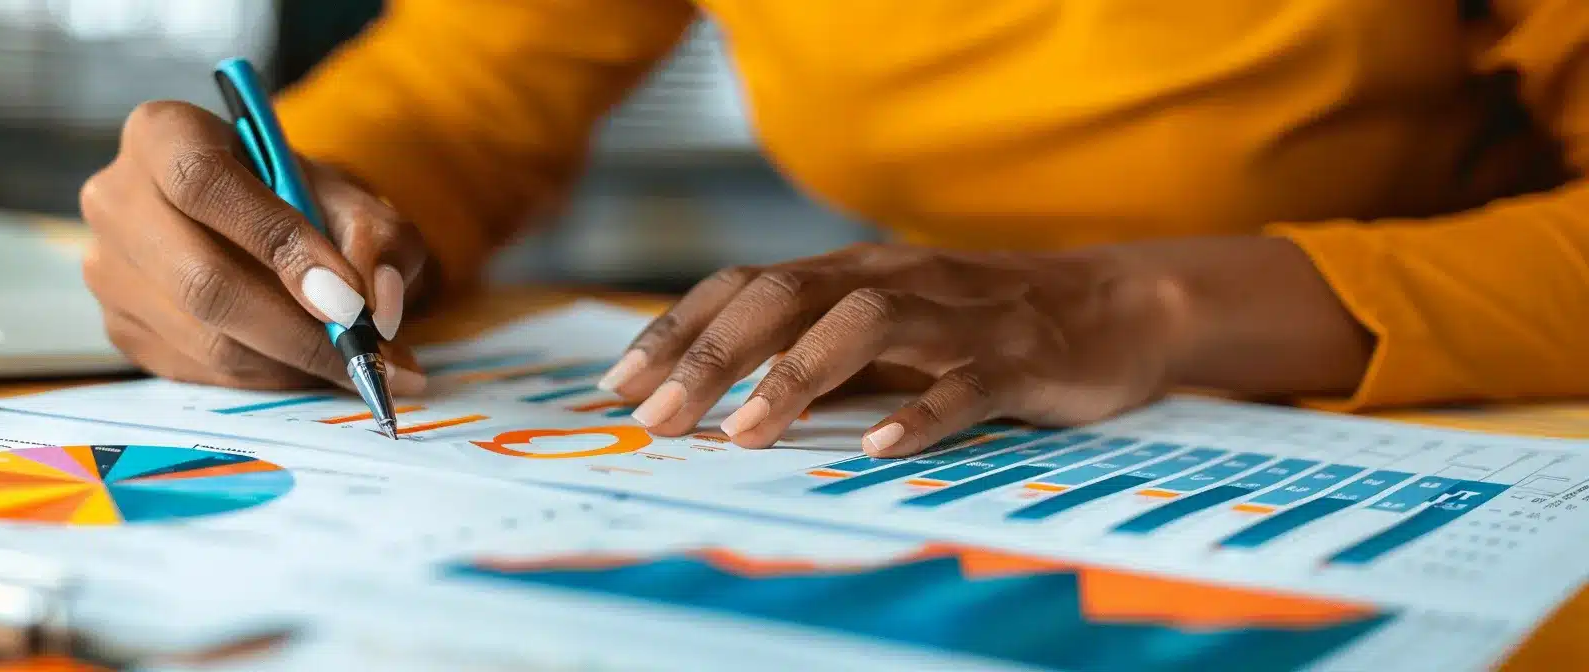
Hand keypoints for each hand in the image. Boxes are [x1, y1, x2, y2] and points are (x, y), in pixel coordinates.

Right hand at [80, 100, 430, 391]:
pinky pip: (203, 371)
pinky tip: (311, 366)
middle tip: (370, 356)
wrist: (252, 225)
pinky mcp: (120, 326)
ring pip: (208, 339)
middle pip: (203, 281)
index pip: (205, 183)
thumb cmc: (295, 199)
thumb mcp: (345, 195)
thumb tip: (374, 303)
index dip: (279, 244)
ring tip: (360, 365)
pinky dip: (271, 378)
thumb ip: (374, 235)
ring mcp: (109, 269)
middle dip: (300, 332)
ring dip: (295, 364)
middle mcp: (117, 198)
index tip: (348, 299)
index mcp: (163, 134)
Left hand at [599, 239, 1371, 457]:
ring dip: (796, 377)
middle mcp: (892, 279)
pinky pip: (964, 384)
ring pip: (864, 326)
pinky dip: (919, 413)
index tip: (621, 385)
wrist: (1109, 307)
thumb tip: (711, 399)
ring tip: (746, 433)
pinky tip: (880, 446)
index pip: (743, 285)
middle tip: (659, 419)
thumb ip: (811, 349)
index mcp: (851, 272)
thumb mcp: (882, 329)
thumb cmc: (974, 327)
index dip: (677, 330)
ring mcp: (955, 315)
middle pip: (785, 297)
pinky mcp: (1016, 357)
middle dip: (711, 356)